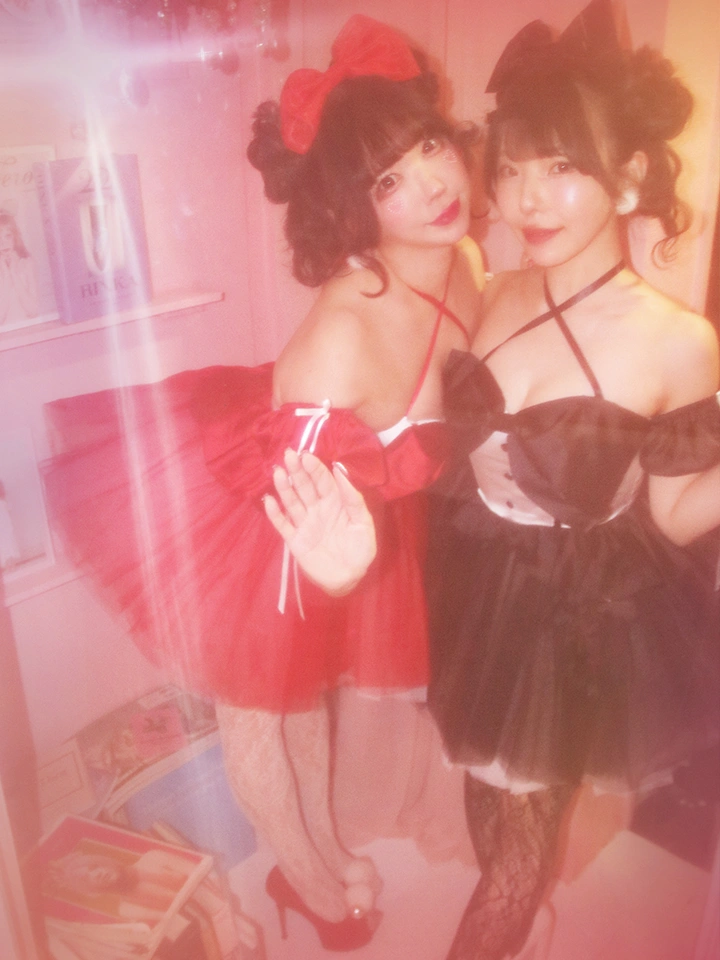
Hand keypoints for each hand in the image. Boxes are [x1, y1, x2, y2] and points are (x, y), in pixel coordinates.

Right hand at [264, 448, 376, 594]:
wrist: (349, 579)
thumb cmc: (360, 550)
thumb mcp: (363, 524)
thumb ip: (353, 499)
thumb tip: (340, 471)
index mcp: (335, 503)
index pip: (323, 481)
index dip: (315, 468)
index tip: (306, 456)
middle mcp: (318, 510)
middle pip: (305, 487)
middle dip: (297, 471)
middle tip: (288, 455)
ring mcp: (305, 524)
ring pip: (292, 502)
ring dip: (284, 487)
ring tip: (277, 472)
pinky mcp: (295, 540)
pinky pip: (283, 525)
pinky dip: (275, 513)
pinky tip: (269, 500)